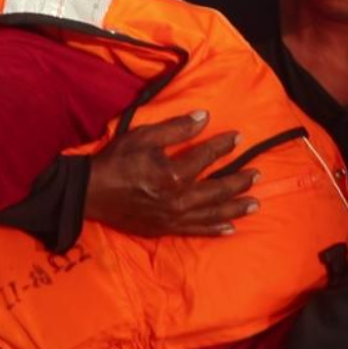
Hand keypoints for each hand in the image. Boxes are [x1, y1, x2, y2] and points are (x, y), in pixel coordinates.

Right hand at [85, 110, 259, 236]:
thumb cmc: (116, 161)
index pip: (207, 157)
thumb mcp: (144, 137)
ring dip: (236, 208)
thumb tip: (205, 117)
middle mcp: (178, 200)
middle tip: (258, 175)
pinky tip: (230, 228)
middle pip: (217, 190)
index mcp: (174, 174)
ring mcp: (173, 218)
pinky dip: (215, 229)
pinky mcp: (165, 229)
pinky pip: (196, 231)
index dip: (224, 145)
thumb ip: (177, 128)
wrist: (90, 193)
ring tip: (256, 203)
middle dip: (240, 182)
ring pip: (212, 214)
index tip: (239, 137)